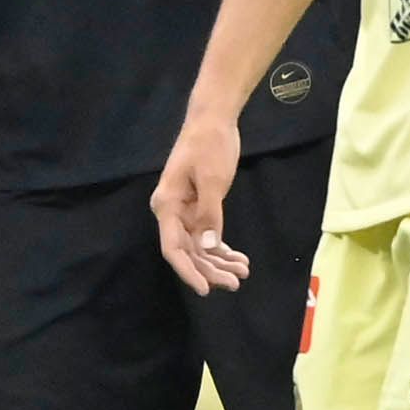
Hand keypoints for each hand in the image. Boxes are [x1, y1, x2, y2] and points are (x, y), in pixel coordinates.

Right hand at [153, 107, 247, 292]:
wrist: (213, 120)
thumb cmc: (209, 145)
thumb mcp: (212, 180)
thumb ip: (210, 215)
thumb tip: (209, 247)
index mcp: (167, 204)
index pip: (173, 248)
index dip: (188, 271)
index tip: (205, 289)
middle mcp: (171, 211)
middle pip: (188, 251)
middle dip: (210, 269)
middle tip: (236, 282)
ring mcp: (184, 211)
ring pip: (199, 247)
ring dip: (219, 262)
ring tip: (242, 272)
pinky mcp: (198, 207)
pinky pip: (207, 235)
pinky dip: (222, 248)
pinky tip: (238, 259)